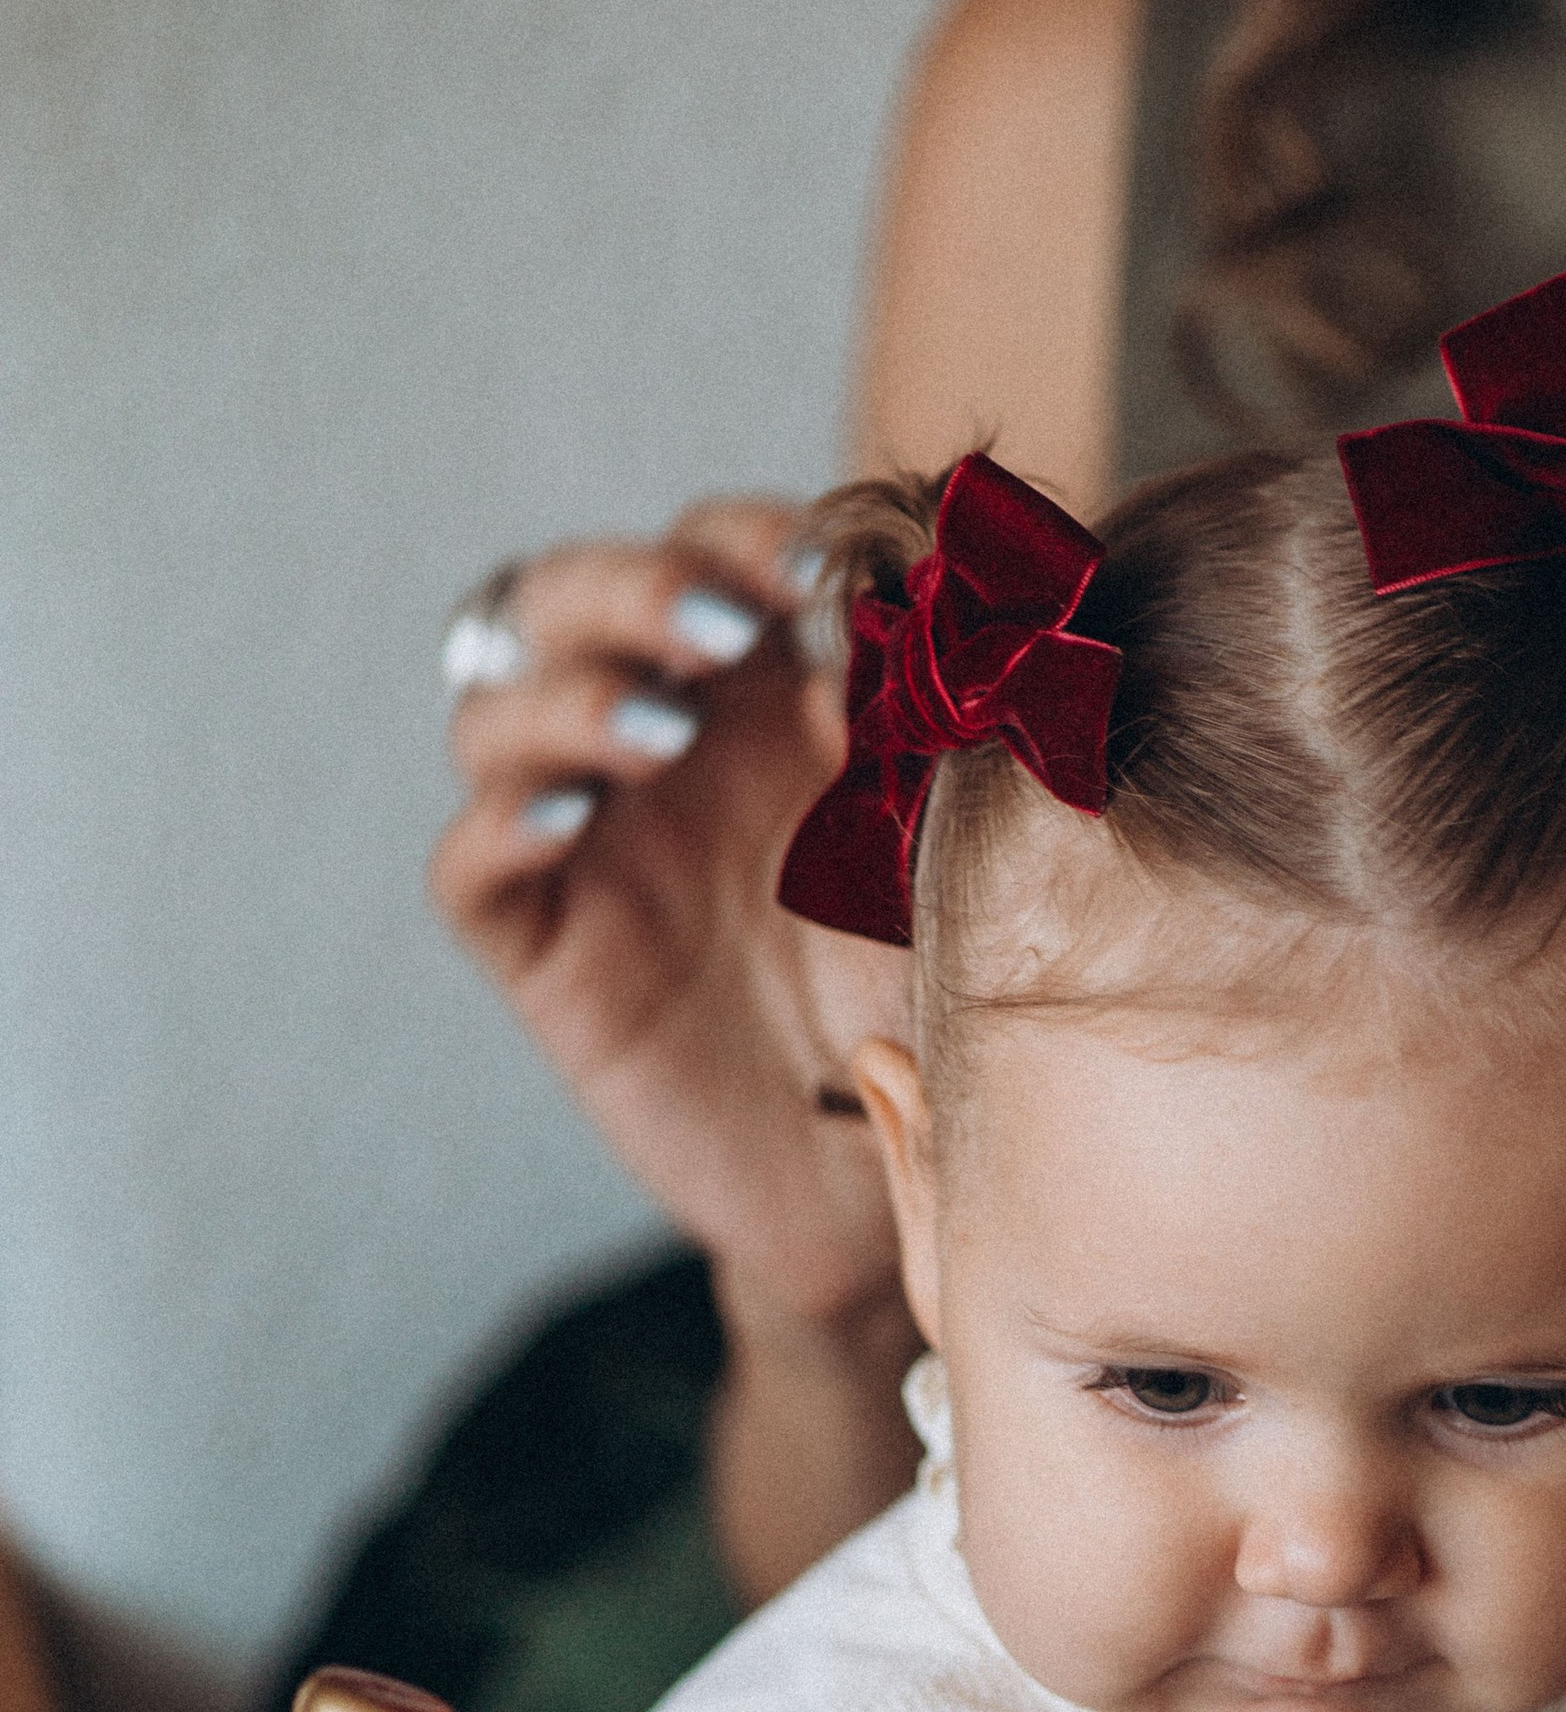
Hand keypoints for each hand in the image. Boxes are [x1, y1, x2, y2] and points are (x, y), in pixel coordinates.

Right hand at [431, 502, 910, 1331]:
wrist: (886, 1174)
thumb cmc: (929, 992)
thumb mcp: (950, 845)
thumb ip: (930, 726)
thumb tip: (926, 604)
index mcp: (758, 692)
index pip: (708, 555)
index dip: (742, 536)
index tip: (816, 568)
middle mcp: (656, 745)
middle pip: (570, 597)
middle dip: (633, 588)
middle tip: (719, 632)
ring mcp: (585, 840)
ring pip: (494, 706)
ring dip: (568, 693)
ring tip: (663, 729)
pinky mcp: (539, 947)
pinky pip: (468, 865)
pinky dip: (501, 822)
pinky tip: (571, 818)